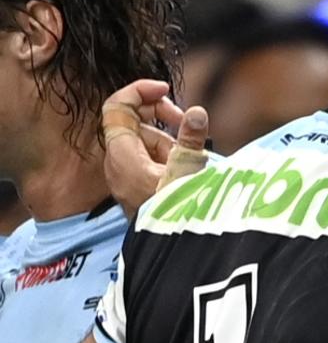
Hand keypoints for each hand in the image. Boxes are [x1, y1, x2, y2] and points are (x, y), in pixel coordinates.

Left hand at [101, 79, 209, 219]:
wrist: (170, 252)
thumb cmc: (176, 213)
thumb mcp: (188, 172)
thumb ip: (191, 140)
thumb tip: (196, 112)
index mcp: (122, 154)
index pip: (117, 107)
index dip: (140, 91)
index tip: (166, 91)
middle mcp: (118, 163)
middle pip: (134, 123)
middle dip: (162, 118)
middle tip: (186, 123)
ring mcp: (127, 176)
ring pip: (146, 143)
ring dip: (170, 141)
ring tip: (192, 158)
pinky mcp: (138, 187)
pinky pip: (150, 160)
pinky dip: (168, 156)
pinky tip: (186, 169)